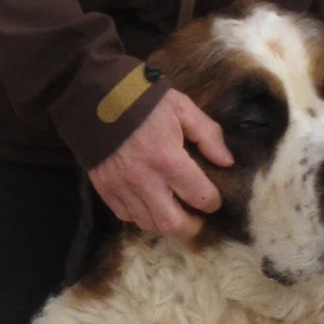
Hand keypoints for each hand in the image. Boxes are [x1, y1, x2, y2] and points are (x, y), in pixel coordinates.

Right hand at [89, 89, 230, 237]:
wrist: (96, 95)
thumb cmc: (145, 100)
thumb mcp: (182, 108)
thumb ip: (208, 135)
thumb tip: (227, 162)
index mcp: (168, 158)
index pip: (199, 196)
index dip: (212, 202)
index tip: (214, 198)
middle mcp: (144, 180)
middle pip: (172, 224)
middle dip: (191, 228)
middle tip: (197, 219)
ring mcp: (121, 187)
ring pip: (148, 224)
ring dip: (164, 220)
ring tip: (172, 208)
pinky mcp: (104, 189)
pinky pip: (125, 216)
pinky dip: (140, 214)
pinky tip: (148, 201)